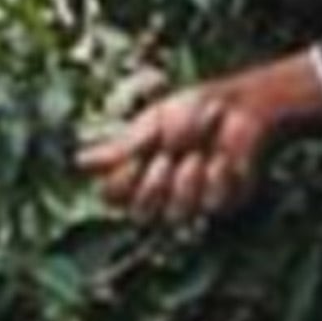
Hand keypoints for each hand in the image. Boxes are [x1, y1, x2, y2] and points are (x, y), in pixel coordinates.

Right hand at [79, 47, 321, 222]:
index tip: (135, 156)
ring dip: (188, 180)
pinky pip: (211, 204)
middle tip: (169, 155)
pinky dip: (216, 177)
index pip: (112, 197)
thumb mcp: (154, 123)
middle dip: (155, 184)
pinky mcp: (224, 201)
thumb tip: (79, 161)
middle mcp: (162, 190)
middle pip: (141, 215)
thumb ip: (122, 147)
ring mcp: (193, 199)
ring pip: (177, 214)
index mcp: (139, 170)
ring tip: (201, 153)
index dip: (120, 183)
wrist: (242, 105)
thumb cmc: (194, 109)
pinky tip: (224, 159)